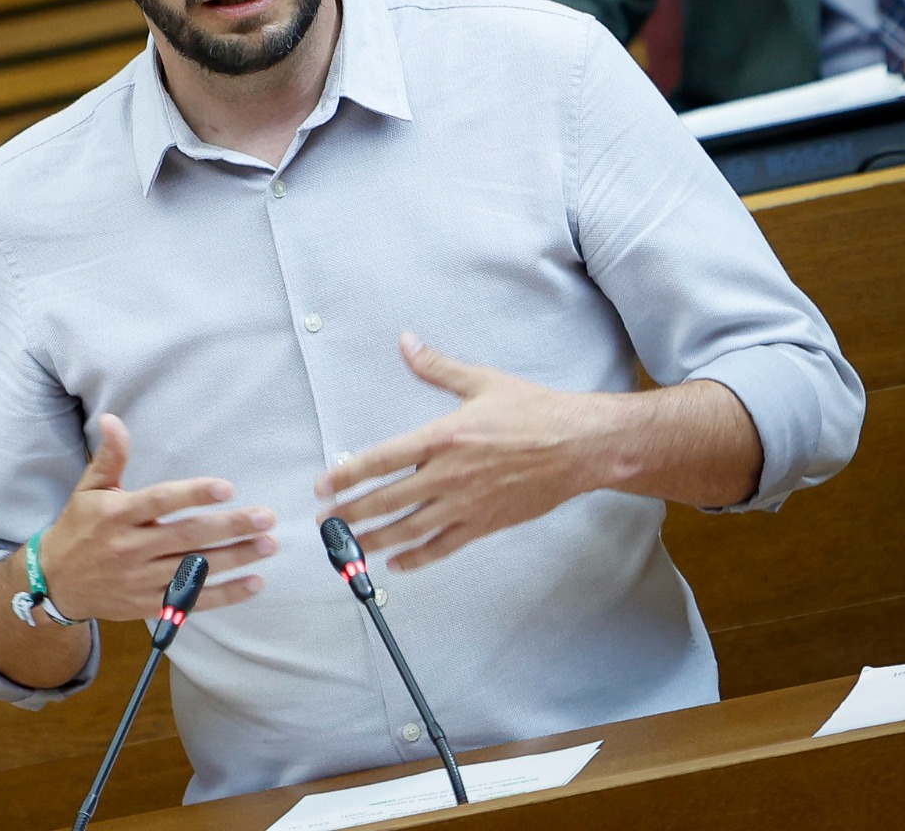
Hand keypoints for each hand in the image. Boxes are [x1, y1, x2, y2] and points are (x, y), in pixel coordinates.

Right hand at [40, 414, 277, 620]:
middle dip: (229, 527)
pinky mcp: (148, 605)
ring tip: (268, 544)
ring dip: (235, 558)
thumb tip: (113, 419)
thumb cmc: (79, 527)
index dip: (193, 494)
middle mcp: (130, 547)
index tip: (226, 488)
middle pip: (187, 537)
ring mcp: (140, 580)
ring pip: (194, 569)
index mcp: (117, 515)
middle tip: (265, 517)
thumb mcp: (88, 488)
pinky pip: (191, 601)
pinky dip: (225, 595)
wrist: (56, 582)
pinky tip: (254, 582)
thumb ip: (110, 456)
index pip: (160, 502)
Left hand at [314, 333, 622, 572]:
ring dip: (374, 540)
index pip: (381, 460)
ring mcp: (467, 503)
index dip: (347, 476)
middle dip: (350, 514)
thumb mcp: (481, 381)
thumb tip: (406, 342)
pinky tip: (396, 562)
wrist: (581, 446)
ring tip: (348, 549)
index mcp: (443, 438)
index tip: (323, 487)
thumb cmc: (534, 412)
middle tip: (324, 523)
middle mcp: (449, 475)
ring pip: (410, 529)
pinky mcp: (486, 523)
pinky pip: (444, 547)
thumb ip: (436, 367)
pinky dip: (417, 558)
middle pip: (387, 500)